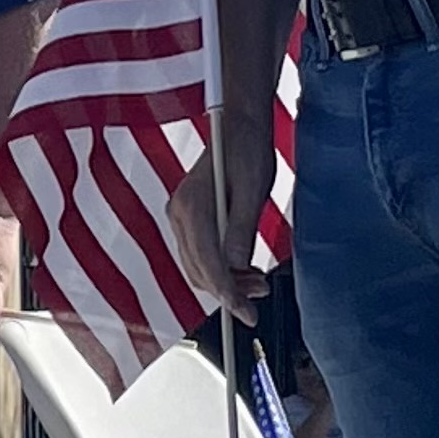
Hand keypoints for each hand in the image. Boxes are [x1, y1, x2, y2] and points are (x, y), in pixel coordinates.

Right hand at [164, 118, 272, 321]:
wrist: (236, 123)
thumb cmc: (247, 148)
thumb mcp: (253, 190)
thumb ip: (242, 230)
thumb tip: (236, 267)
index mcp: (192, 206)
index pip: (209, 264)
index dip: (229, 294)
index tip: (247, 314)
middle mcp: (179, 213)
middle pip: (200, 270)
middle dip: (229, 291)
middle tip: (259, 298)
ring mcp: (180, 215)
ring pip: (198, 265)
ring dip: (225, 280)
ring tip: (257, 283)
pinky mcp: (187, 216)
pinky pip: (200, 252)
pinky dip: (220, 266)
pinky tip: (243, 266)